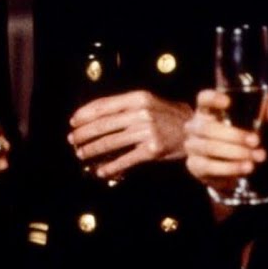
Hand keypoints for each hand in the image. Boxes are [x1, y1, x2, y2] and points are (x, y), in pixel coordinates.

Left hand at [67, 90, 192, 178]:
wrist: (196, 130)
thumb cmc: (168, 115)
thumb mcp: (148, 102)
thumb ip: (124, 106)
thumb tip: (94, 115)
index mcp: (137, 98)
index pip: (104, 105)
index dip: (85, 114)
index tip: (73, 121)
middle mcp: (141, 113)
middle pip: (103, 124)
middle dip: (84, 134)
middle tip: (72, 140)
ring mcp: (147, 131)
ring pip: (111, 142)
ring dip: (92, 150)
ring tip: (81, 154)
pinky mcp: (152, 150)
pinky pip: (125, 160)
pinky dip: (111, 167)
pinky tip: (101, 171)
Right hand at [184, 89, 267, 193]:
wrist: (225, 168)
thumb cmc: (236, 139)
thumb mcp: (251, 125)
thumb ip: (263, 112)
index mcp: (207, 111)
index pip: (203, 99)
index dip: (212, 99)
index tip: (228, 102)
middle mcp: (195, 126)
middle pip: (207, 127)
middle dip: (234, 135)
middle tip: (256, 140)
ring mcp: (192, 146)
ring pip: (209, 147)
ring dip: (236, 152)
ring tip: (256, 156)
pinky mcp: (194, 165)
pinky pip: (210, 166)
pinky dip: (230, 167)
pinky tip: (246, 167)